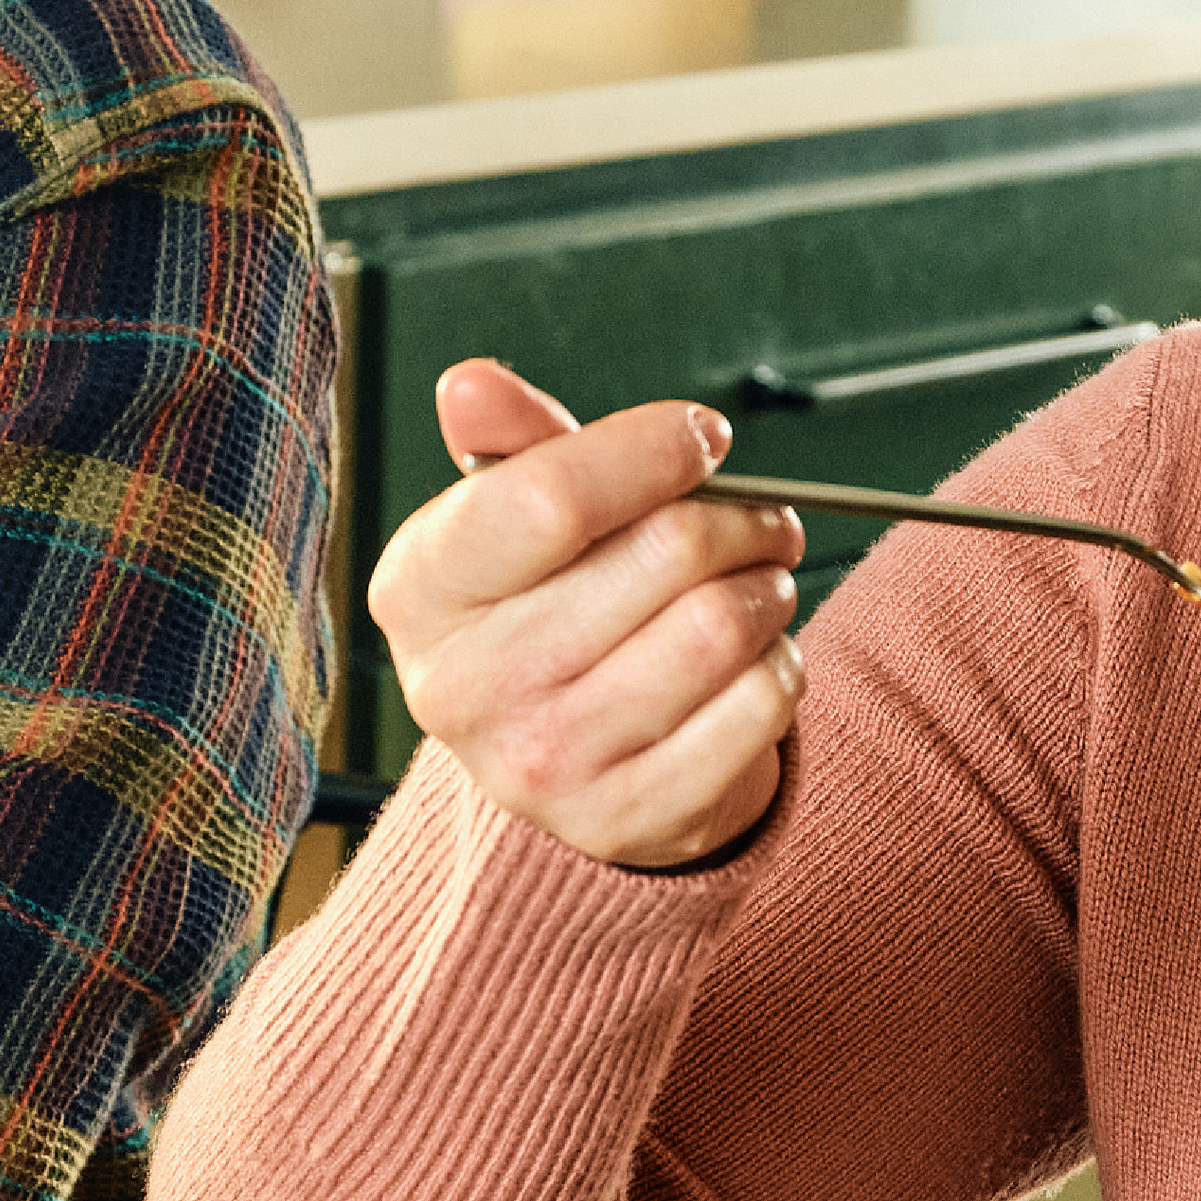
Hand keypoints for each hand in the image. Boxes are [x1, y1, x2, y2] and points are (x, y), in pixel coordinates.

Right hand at [367, 362, 810, 869]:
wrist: (560, 764)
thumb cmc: (545, 611)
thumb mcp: (511, 520)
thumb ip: (513, 444)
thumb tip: (473, 383)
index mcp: (420, 588)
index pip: (551, 496)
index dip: (652, 449)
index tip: (703, 436)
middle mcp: (463, 685)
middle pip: (665, 553)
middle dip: (743, 518)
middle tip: (764, 519)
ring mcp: (542, 764)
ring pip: (720, 628)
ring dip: (770, 589)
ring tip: (760, 583)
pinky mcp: (625, 817)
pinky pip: (758, 707)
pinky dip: (781, 666)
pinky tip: (753, 660)